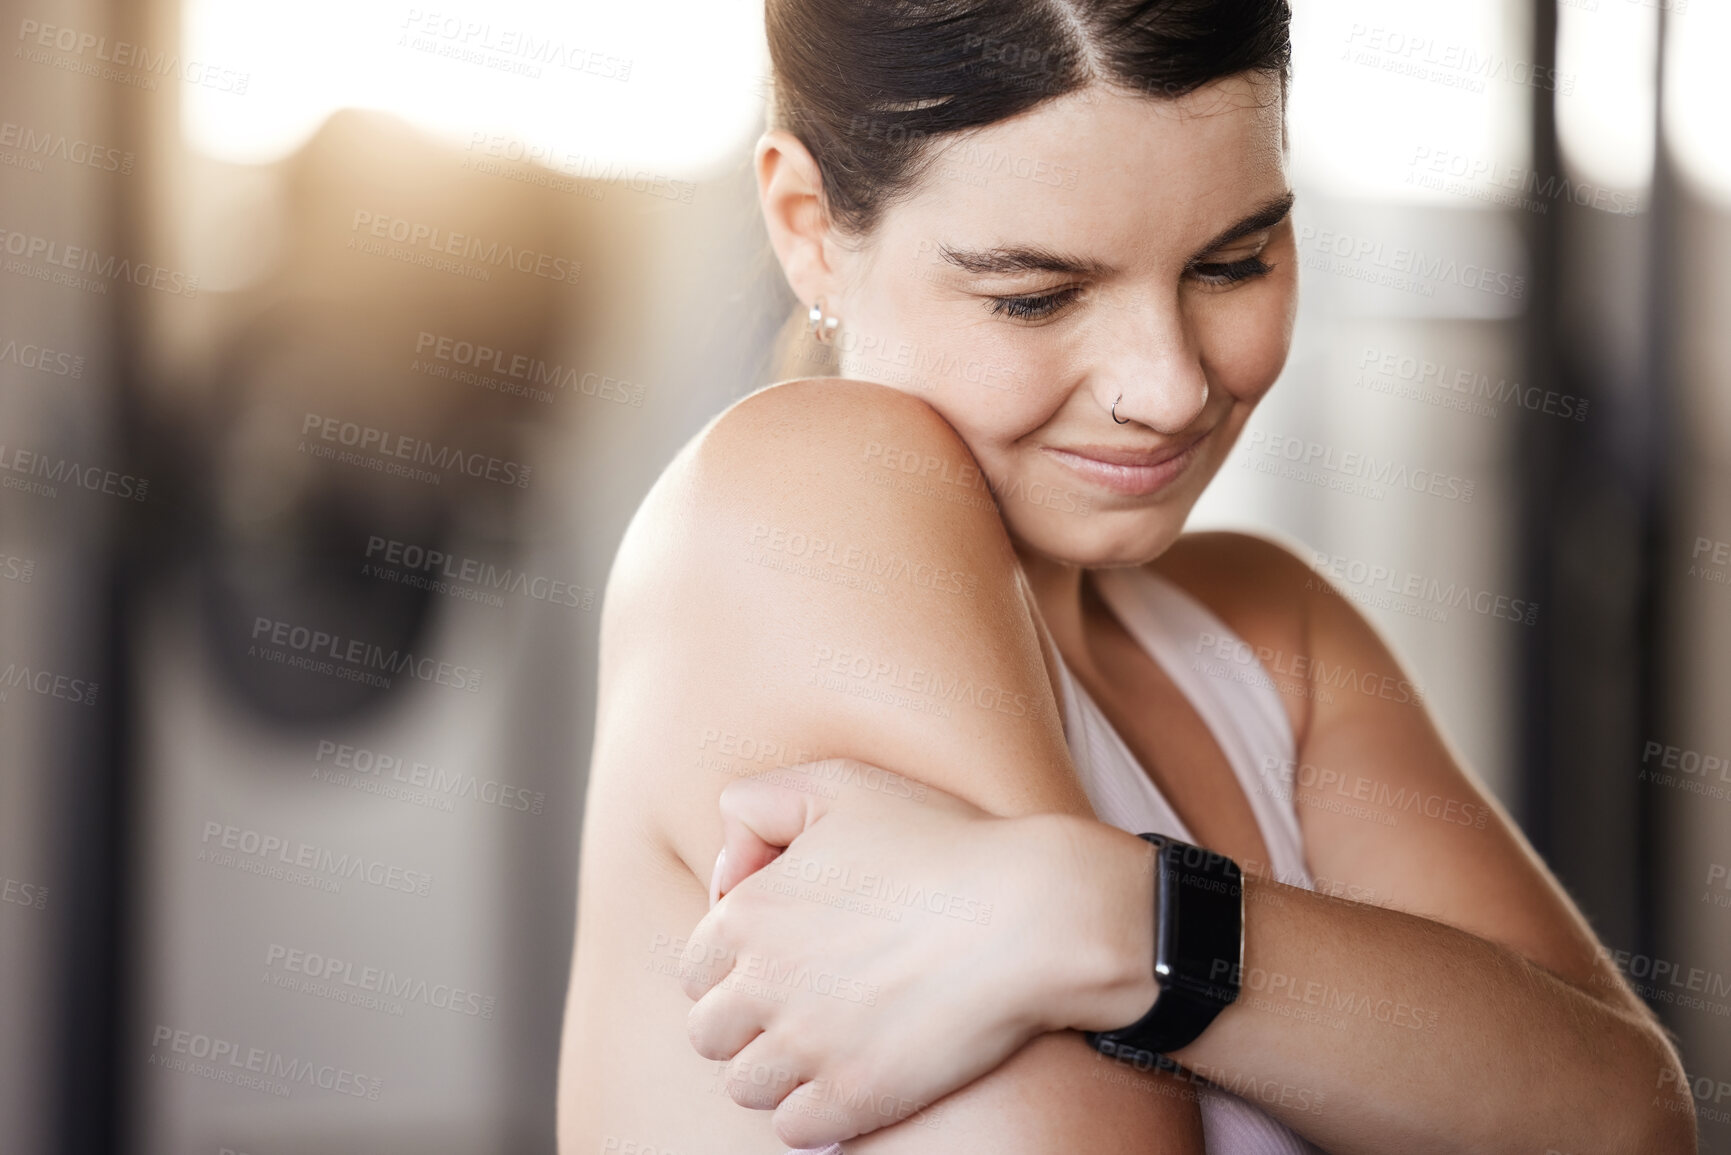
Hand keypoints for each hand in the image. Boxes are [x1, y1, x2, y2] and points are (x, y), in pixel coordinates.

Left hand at [679, 759, 1157, 1148]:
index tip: (783, 958)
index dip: (734, 966)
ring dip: (776, 1069)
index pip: (694, 968)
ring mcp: (806, 1047)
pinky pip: (794, 1127)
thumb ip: (757, 807)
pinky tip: (850, 1076)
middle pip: (709, 1033)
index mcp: (747, 913)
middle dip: (745, 1022)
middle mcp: (763, 984)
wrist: (1032, 913)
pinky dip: (814, 1110)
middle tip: (802, 1004)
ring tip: (826, 1043)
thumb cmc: (943, 842)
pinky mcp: (852, 1097)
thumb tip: (726, 873)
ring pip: (745, 1085)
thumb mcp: (839, 784)